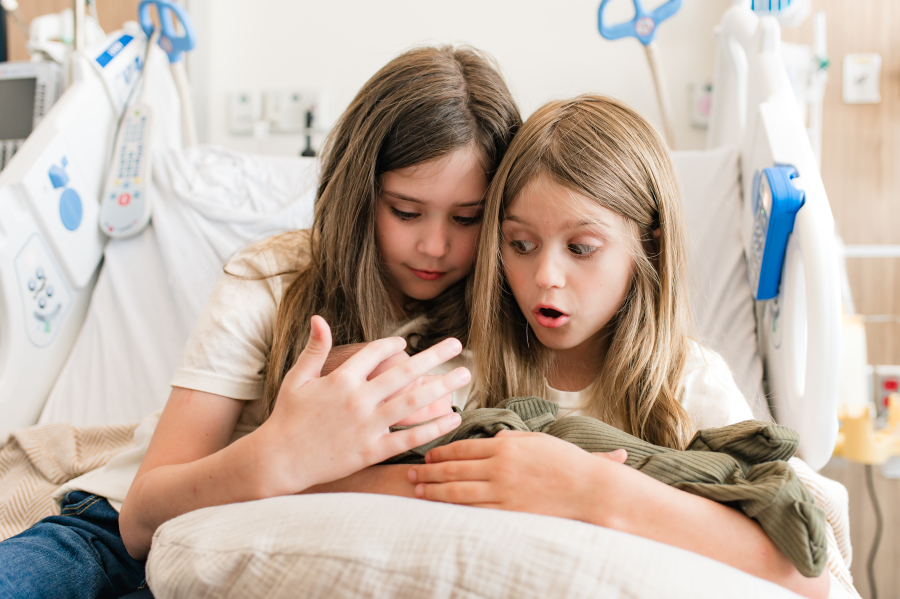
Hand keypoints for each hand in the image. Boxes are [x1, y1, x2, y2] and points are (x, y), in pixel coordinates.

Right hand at [256, 316, 466, 494]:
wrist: (279, 460)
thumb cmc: (287, 417)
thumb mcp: (298, 378)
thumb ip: (314, 349)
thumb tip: (319, 317)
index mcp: (342, 379)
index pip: (376, 352)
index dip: (393, 345)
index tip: (405, 343)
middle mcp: (358, 400)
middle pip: (404, 372)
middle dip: (434, 356)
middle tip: (457, 343)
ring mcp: (367, 426)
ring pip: (413, 402)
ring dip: (442, 387)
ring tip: (464, 375)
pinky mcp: (372, 451)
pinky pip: (409, 438)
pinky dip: (433, 428)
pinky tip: (453, 417)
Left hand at [407, 430, 627, 520]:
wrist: (589, 488)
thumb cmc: (566, 462)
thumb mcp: (535, 440)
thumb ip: (509, 440)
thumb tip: (491, 438)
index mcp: (505, 445)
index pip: (463, 447)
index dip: (441, 452)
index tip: (427, 456)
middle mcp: (499, 466)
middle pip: (454, 468)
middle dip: (428, 472)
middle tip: (409, 474)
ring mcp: (503, 490)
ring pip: (458, 490)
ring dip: (434, 490)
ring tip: (417, 491)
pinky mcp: (509, 511)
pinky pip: (475, 510)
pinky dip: (454, 508)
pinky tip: (441, 508)